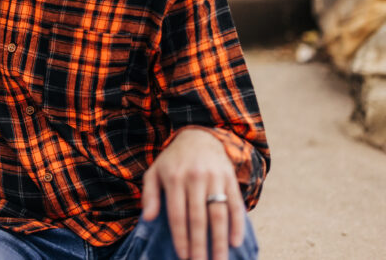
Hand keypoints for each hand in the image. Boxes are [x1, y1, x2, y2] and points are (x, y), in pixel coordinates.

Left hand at [140, 128, 244, 259]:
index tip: (183, 257)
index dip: (181, 238)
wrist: (199, 136)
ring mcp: (215, 178)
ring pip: (218, 214)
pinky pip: (235, 204)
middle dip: (200, 244)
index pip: (177, 214)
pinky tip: (236, 242)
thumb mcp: (155, 171)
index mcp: (174, 178)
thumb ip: (149, 194)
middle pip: (198, 218)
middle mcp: (195, 178)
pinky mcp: (230, 178)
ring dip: (220, 240)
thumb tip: (148, 217)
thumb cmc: (173, 160)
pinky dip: (237, 224)